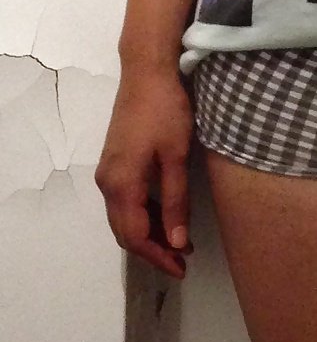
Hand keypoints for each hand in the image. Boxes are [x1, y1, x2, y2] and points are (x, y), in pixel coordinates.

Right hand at [94, 67, 195, 281]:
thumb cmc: (166, 111)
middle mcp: (107, 183)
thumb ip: (175, 200)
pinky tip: (166, 216)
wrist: (147, 73)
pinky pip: (125, 201)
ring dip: (149, 233)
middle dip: (152, 250)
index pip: (135, 235)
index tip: (181, 268)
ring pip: (124, 218)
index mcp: (121, 184)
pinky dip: (144, 215)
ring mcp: (108, 172)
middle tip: (182, 261)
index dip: (158, 256)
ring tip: (180, 242)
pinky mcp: (114, 163)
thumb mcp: (176, 157)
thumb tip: (178, 242)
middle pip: (125, 232)